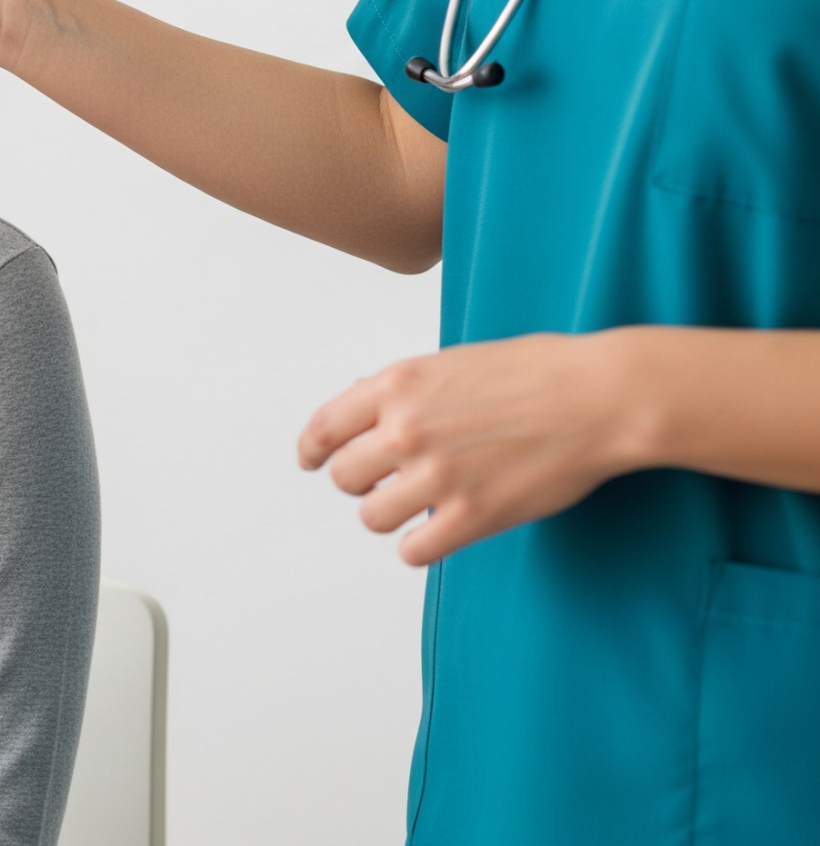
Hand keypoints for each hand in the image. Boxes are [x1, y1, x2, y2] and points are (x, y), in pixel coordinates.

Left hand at [298, 332, 646, 565]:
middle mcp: (406, 430)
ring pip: (372, 517)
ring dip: (392, 513)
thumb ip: (402, 388)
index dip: (312, 451)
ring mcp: (437, 475)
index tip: (313, 461)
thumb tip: (359, 403)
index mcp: (396, 385)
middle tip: (390, 479)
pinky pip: (412, 551)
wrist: (600, 396)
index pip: (323, 429)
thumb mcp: (451, 362)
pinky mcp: (471, 515)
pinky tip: (441, 529)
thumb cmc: (537, 372)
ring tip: (422, 502)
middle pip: (343, 478)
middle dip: (362, 481)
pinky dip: (422, 546)